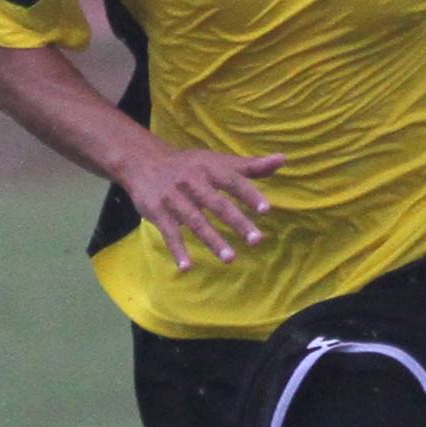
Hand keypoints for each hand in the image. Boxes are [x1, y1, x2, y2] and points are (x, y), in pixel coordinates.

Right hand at [116, 145, 287, 270]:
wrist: (143, 161)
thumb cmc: (189, 165)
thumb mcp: (217, 161)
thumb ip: (250, 166)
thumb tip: (283, 159)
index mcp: (210, 169)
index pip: (233, 181)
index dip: (249, 194)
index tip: (266, 210)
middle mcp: (192, 182)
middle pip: (217, 204)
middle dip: (237, 222)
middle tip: (256, 240)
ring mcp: (174, 198)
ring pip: (196, 221)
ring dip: (212, 240)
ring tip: (230, 258)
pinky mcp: (157, 212)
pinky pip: (169, 233)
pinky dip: (177, 250)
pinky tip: (187, 267)